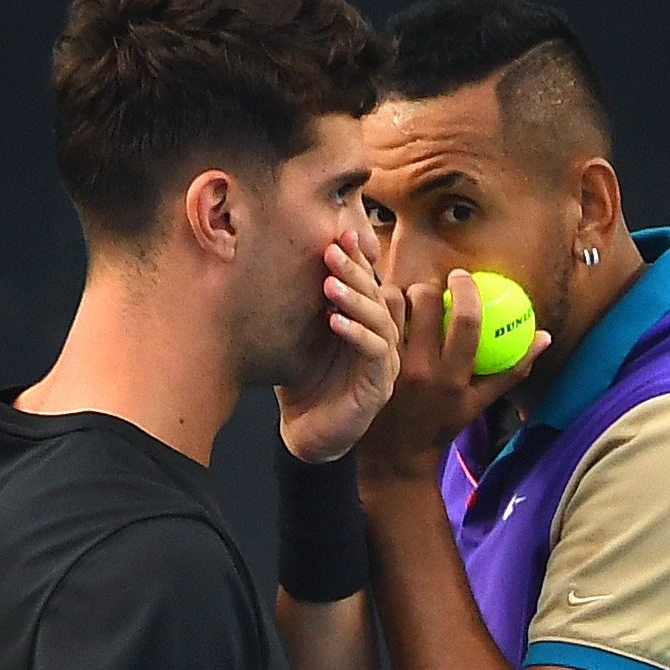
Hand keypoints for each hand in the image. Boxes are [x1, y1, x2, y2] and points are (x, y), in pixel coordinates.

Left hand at [277, 230, 403, 462]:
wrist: (305, 434)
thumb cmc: (303, 384)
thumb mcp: (300, 337)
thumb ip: (303, 304)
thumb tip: (285, 258)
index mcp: (366, 325)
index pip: (368, 284)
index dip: (357, 259)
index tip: (338, 234)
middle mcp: (381, 340)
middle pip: (378, 295)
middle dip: (355, 270)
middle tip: (332, 250)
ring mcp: (384, 363)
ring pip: (381, 321)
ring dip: (356, 299)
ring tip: (329, 285)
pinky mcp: (379, 387)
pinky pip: (375, 353)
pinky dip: (356, 334)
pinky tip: (333, 321)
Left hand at [359, 268, 550, 482]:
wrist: (394, 455)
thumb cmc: (442, 424)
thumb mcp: (479, 403)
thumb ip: (514, 369)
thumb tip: (544, 336)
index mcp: (455, 379)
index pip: (467, 322)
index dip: (466, 290)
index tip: (462, 276)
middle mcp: (423, 371)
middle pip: (426, 302)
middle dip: (429, 288)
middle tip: (429, 292)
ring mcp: (392, 367)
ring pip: (393, 304)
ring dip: (400, 294)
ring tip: (405, 304)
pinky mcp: (370, 363)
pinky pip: (373, 320)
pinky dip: (378, 309)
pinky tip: (382, 313)